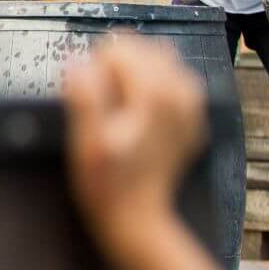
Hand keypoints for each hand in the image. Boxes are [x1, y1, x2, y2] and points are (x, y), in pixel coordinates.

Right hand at [62, 36, 206, 248]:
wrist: (139, 220)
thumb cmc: (107, 186)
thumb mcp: (86, 144)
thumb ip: (84, 98)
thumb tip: (76, 60)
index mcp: (153, 95)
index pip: (119, 48)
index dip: (94, 65)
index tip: (86, 95)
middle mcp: (179, 95)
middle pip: (143, 49)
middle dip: (116, 65)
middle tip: (100, 102)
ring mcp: (190, 108)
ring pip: (162, 61)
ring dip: (136, 72)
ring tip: (117, 103)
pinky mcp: (191, 120)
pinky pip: (176, 82)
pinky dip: (154, 86)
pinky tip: (138, 110)